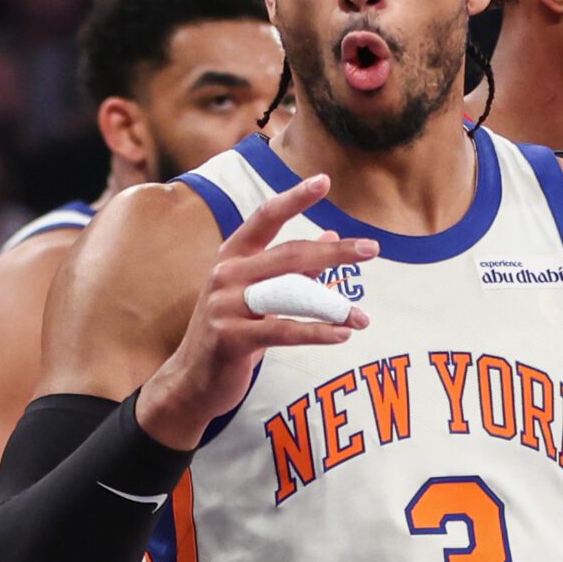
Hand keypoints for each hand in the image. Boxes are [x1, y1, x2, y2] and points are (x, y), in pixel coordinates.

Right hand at [137, 174, 374, 448]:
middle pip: (289, 255)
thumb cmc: (231, 334)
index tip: (323, 180)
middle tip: (372, 248)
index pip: (265, 218)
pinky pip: (283, 331)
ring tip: (361, 317)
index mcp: (231, 257)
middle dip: (334, 252)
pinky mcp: (231, 338)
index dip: (294, 198)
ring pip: (290, 296)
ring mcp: (225, 306)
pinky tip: (342, 335)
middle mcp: (226, 275)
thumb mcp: (258, 296)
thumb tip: (332, 236)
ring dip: (332, 307)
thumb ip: (292, 268)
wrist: (190, 381)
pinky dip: (316, 333)